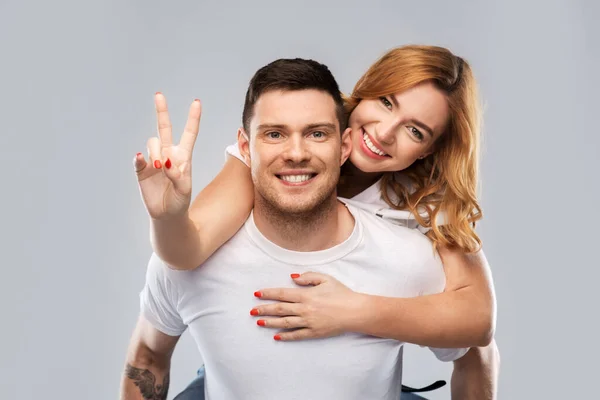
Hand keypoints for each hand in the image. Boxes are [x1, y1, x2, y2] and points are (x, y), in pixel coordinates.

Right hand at [133, 93, 200, 219]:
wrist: (166, 215)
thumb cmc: (180, 201)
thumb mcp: (184, 189)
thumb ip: (177, 175)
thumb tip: (164, 162)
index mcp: (183, 156)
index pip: (189, 133)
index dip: (192, 118)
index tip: (196, 102)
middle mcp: (168, 154)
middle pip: (164, 128)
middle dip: (162, 111)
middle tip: (159, 94)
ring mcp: (154, 161)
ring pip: (153, 143)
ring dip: (156, 151)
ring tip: (160, 168)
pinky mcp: (141, 170)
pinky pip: (139, 159)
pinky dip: (140, 158)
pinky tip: (144, 161)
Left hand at [250, 272, 362, 340]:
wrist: (354, 311)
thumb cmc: (341, 293)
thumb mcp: (326, 279)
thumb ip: (308, 277)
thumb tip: (293, 277)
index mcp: (306, 295)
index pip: (282, 294)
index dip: (268, 294)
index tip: (257, 294)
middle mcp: (305, 309)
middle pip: (280, 309)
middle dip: (264, 309)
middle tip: (252, 310)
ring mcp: (308, 322)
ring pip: (285, 323)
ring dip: (270, 322)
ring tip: (259, 322)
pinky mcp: (314, 332)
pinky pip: (296, 335)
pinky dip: (285, 336)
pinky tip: (276, 336)